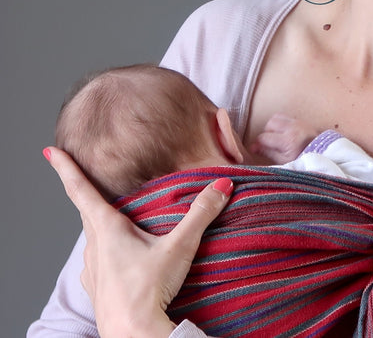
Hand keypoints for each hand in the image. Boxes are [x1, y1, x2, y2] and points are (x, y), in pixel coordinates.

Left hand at [44, 146, 232, 337]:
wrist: (133, 336)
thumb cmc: (149, 291)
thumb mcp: (180, 246)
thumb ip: (201, 213)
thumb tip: (222, 185)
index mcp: (107, 229)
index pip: (81, 190)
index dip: (65, 168)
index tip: (50, 151)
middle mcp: (94, 247)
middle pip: (88, 212)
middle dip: (89, 193)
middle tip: (88, 177)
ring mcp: (94, 270)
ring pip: (94, 237)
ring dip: (101, 225)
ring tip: (116, 218)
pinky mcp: (99, 288)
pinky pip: (99, 259)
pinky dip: (108, 249)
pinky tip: (122, 256)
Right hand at [252, 113, 319, 163]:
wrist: (321, 153)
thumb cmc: (301, 159)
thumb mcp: (284, 161)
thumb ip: (268, 152)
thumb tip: (253, 148)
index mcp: (287, 141)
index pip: (264, 137)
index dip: (258, 144)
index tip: (257, 149)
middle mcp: (291, 128)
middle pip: (269, 124)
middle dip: (266, 133)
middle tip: (270, 143)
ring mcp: (296, 122)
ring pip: (276, 118)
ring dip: (273, 126)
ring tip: (276, 137)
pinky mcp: (299, 120)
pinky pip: (284, 116)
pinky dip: (280, 122)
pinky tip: (283, 132)